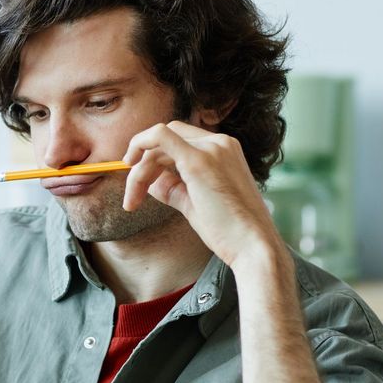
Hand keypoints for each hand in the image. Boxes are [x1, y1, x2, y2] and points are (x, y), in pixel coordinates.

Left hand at [122, 120, 285, 269]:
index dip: (154, 160)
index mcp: (223, 150)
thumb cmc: (228, 231)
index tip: (141, 184)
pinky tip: (130, 166)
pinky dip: (140, 143)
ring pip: (158, 144)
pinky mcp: (199, 161)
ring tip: (132, 202)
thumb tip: (149, 182)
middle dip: (142, 167)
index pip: (178, 142)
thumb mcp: (195, 203)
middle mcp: (219, 143)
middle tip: (132, 198)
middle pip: (165, 142)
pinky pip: (160, 137)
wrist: (253, 246)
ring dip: (139, 171)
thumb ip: (173, 188)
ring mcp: (211, 149)